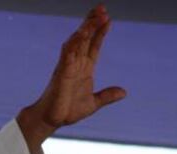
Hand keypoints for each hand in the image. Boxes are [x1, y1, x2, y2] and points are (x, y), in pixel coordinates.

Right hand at [17, 4, 126, 150]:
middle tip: (102, 9)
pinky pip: (68, 53)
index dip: (101, 32)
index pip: (93, 46)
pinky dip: (75, 42)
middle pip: (85, 38)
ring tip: (96, 16)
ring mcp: (68, 66)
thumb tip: (123, 92)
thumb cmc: (69, 110)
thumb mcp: (94, 103)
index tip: (108, 20)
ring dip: (86, 28)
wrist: (53, 120)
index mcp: (84, 68)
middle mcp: (76, 63)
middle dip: (93, 23)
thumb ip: (107, 96)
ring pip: (77, 42)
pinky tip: (82, 32)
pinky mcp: (61, 72)